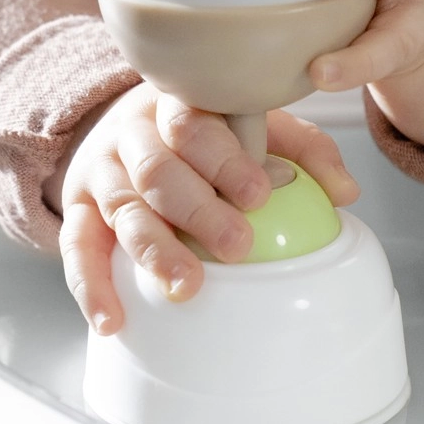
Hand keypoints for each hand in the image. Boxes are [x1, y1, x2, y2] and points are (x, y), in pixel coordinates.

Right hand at [57, 81, 358, 333]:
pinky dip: (90, 286)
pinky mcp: (79, 208)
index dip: (224, 159)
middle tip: (237, 245)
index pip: (193, 123)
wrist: (132, 124)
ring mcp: (103, 171)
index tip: (259, 192)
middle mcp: (134, 133)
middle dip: (196, 209)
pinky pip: (76, 247)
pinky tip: (113, 320)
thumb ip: (306, 150)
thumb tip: (347, 191)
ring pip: (121, 209)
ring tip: (188, 285)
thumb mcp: (257, 125)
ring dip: (154, 250)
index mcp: (179, 104)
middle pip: (156, 169)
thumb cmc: (210, 132)